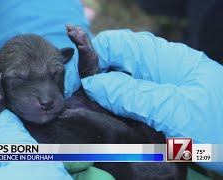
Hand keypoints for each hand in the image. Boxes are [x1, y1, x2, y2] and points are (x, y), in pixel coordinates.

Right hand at [81, 30, 222, 173]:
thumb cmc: (220, 127)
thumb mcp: (175, 110)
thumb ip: (133, 95)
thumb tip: (94, 84)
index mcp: (164, 59)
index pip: (116, 44)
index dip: (90, 56)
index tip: (74, 80)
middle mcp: (157, 68)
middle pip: (114, 61)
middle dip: (91, 75)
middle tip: (73, 96)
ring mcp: (156, 85)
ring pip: (117, 80)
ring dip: (99, 92)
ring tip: (82, 106)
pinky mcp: (156, 102)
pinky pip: (126, 97)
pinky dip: (111, 104)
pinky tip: (102, 113)